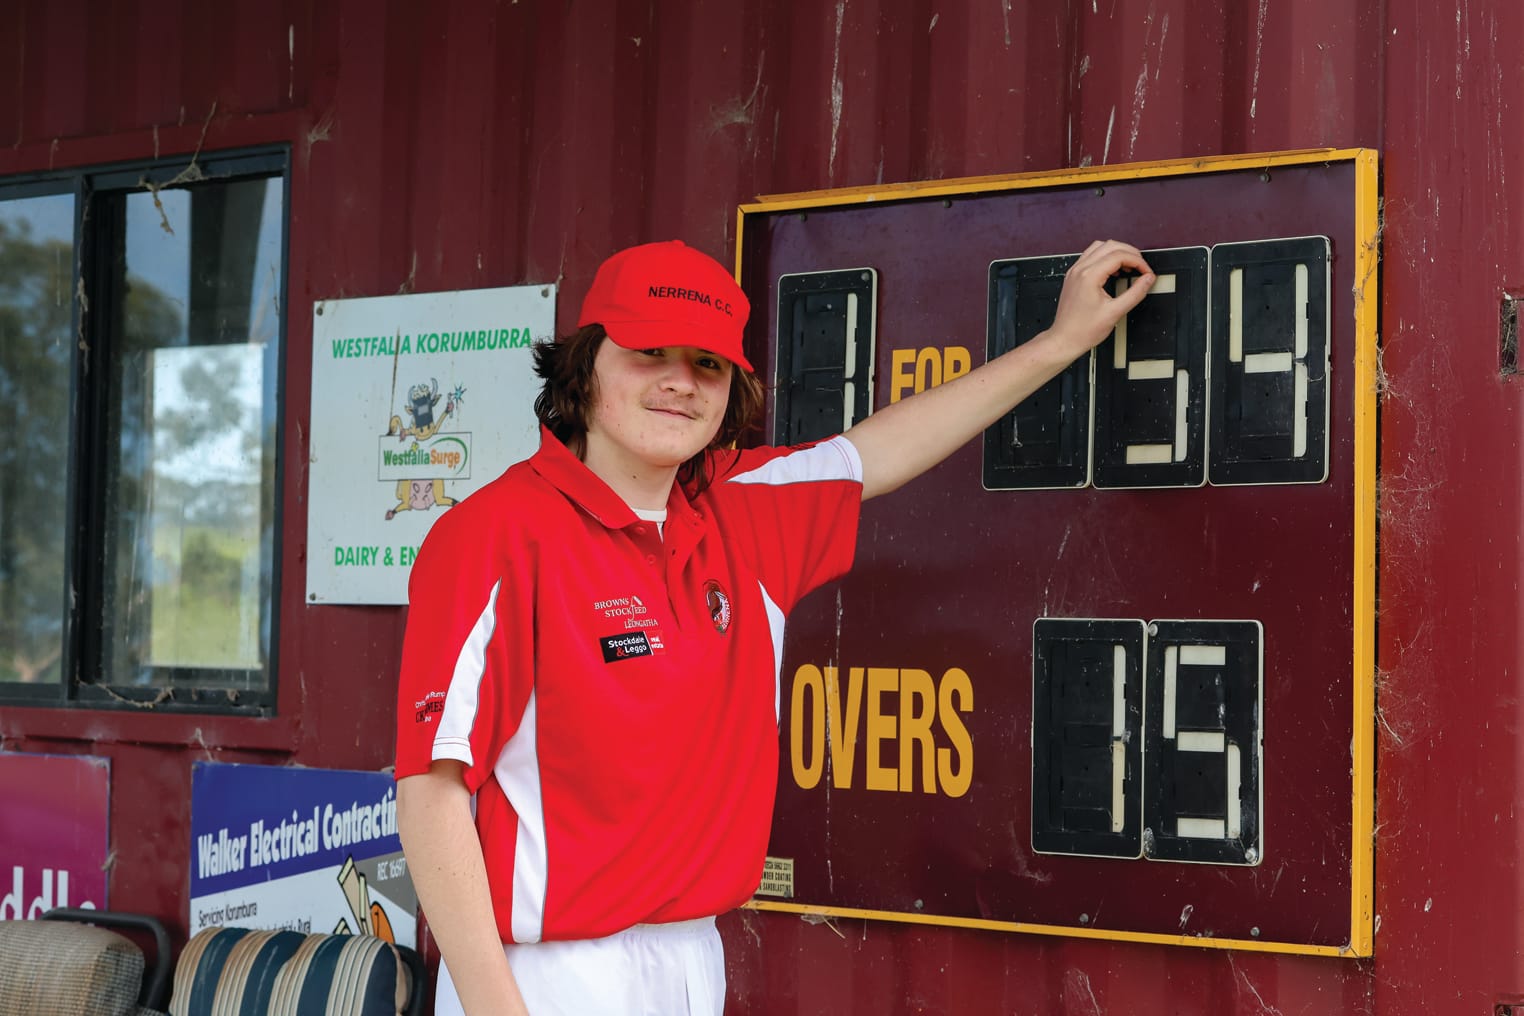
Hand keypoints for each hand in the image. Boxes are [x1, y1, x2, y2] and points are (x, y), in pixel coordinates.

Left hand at [1047, 239, 1154, 358]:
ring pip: (1100, 246)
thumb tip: (1147, 279)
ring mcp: (1074, 271)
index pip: (1119, 255)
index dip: (1138, 261)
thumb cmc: (1082, 330)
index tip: (1146, 272)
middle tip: (1141, 267)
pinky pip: (1091, 256)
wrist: (1064, 339)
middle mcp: (1079, 270)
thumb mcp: (1115, 313)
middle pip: (1110, 245)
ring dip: (1117, 252)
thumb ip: (1135, 293)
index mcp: (1089, 276)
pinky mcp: (1073, 276)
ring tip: (1129, 266)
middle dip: (1130, 253)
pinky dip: (1105, 257)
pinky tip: (1114, 270)